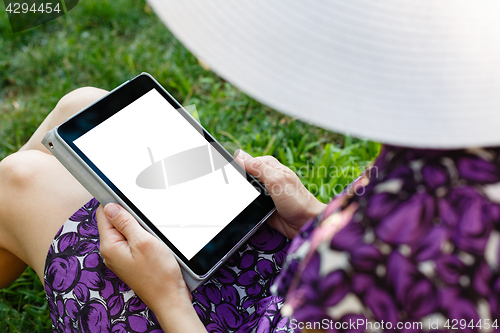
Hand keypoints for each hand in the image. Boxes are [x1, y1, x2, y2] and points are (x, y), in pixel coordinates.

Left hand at [96, 203, 205, 332]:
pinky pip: (132, 241)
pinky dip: (141, 236)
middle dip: (129, 215)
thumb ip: (125, 223)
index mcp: (110, 246)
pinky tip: (153, 240)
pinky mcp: (131, 260)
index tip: (127, 196)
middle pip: (114, 221)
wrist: (170, 297)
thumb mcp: (143, 241)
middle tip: (146, 218)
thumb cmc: (159, 274)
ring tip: (152, 231)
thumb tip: (110, 207)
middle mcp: (111, 252)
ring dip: (137, 226)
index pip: (104, 214)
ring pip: (125, 231)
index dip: (114, 202)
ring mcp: (121, 257)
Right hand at [235, 150, 325, 238]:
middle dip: (237, 182)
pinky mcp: (262, 207)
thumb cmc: (298, 201)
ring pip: (245, 191)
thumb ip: (258, 167)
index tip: (226, 171)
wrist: (306, 224)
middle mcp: (266, 178)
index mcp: (270, 167)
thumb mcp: (276, 180)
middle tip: (234, 189)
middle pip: (244, 176)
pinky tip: (241, 209)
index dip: (236, 166)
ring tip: (237, 200)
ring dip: (241, 195)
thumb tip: (239, 155)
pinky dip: (244, 206)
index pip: (247, 161)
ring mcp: (264, 193)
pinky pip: (248, 205)